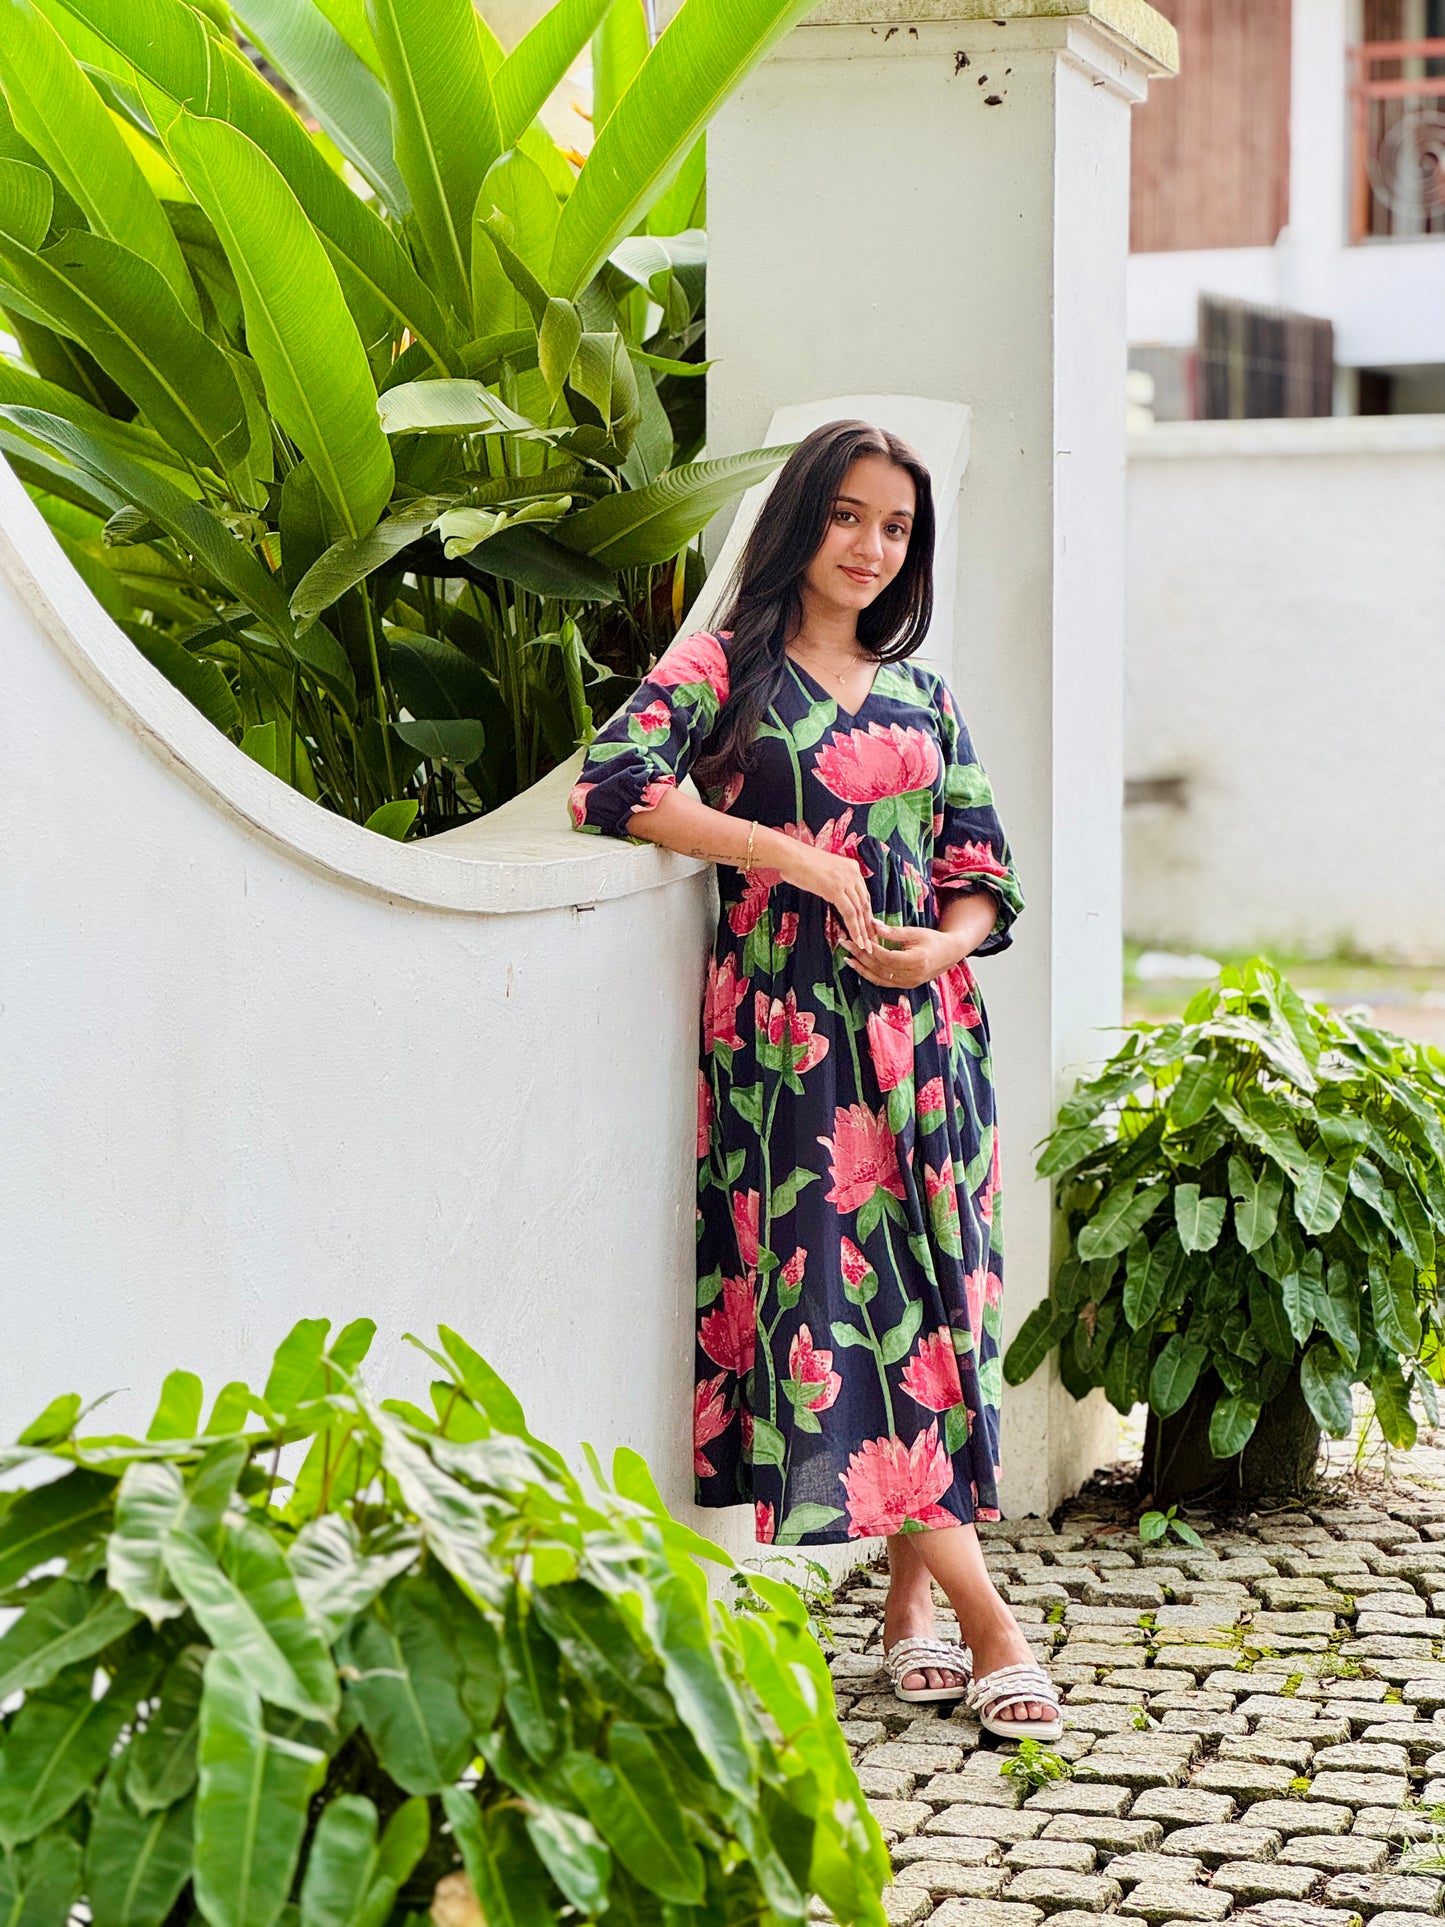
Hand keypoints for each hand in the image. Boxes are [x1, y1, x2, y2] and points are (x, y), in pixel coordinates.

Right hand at [774, 843, 878, 954]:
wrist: (790, 855)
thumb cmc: (799, 863)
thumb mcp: (824, 870)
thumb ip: (834, 881)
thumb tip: (834, 893)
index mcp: (852, 867)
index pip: (864, 895)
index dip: (867, 914)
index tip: (868, 928)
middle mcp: (853, 873)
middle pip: (865, 904)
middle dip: (869, 925)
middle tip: (872, 941)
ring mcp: (845, 881)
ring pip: (859, 911)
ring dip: (864, 932)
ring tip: (866, 947)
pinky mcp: (836, 890)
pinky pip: (849, 914)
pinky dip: (855, 929)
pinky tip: (857, 941)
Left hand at [842, 919, 964, 989]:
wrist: (948, 954)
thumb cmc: (933, 940)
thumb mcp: (915, 932)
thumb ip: (893, 932)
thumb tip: (873, 924)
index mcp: (916, 961)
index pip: (886, 956)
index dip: (869, 948)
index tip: (855, 937)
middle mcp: (911, 976)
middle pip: (879, 967)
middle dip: (860, 955)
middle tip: (845, 943)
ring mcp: (908, 983)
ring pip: (878, 977)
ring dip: (861, 967)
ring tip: (847, 956)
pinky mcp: (904, 985)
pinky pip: (883, 982)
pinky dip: (869, 975)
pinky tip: (858, 966)